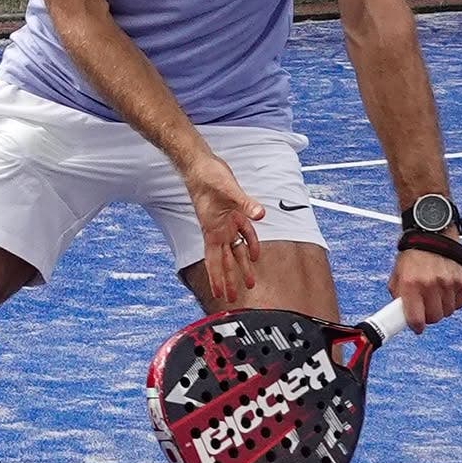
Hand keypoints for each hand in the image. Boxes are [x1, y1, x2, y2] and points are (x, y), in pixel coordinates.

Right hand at [184, 153, 264, 302]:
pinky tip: (256, 254)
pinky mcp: (232, 214)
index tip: (218, 294)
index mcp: (213, 229)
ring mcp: (225, 223)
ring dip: (241, 266)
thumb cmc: (208, 177)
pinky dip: (250, 243)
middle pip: (223, 260)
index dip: (216, 278)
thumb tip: (260, 214)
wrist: (201, 164)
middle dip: (229, 279)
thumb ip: (246, 204)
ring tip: (249, 283)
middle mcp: (218, 230)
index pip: (213, 259)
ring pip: (234, 250)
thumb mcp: (229, 189)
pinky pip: (243, 233)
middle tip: (233, 298)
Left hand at [388, 248, 461, 332]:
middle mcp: (430, 284)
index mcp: (410, 283)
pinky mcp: (461, 279)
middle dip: (429, 317)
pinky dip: (453, 301)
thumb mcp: (398, 274)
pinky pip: (459, 303)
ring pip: (447, 312)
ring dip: (441, 308)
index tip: (416, 327)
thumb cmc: (412, 255)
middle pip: (434, 317)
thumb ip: (399, 295)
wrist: (432, 233)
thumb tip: (400, 314)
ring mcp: (448, 282)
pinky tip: (446, 292)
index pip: (415, 318)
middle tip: (425, 309)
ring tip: (435, 296)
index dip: (416, 326)